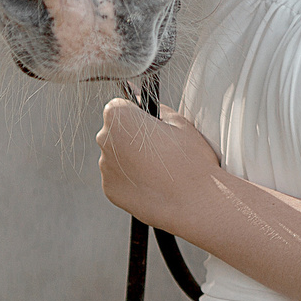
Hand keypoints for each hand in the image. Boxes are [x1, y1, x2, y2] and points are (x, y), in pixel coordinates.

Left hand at [96, 99, 222, 229]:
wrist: (194, 201)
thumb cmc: (190, 159)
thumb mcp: (178, 121)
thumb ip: (153, 108)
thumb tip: (139, 99)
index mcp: (119, 117)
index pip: (119, 106)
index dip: (137, 114)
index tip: (151, 125)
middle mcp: (105, 140)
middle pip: (114, 131)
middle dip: (131, 136)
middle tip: (158, 147)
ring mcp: (105, 167)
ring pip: (116, 156)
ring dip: (131, 158)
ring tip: (159, 168)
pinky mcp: (110, 190)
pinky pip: (117, 177)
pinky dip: (130, 179)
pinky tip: (152, 183)